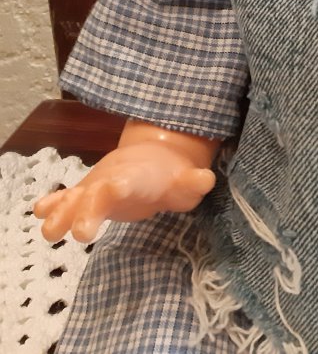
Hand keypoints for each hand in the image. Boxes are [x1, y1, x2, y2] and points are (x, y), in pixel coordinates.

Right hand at [34, 121, 219, 242]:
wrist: (157, 156)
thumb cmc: (173, 176)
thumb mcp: (188, 181)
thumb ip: (194, 182)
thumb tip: (205, 179)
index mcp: (138, 177)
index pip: (128, 181)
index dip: (120, 186)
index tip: (111, 192)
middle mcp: (112, 179)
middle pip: (97, 194)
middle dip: (87, 211)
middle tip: (80, 233)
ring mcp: (97, 186)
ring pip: (76, 197)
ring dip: (63, 212)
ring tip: (49, 231)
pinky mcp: (87, 195)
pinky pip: (68, 199)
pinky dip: (54, 204)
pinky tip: (40, 213)